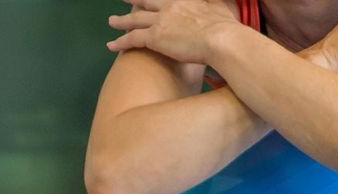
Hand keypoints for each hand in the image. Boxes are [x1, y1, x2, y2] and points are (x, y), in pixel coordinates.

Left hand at [105, 0, 242, 64]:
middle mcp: (168, 6)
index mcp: (184, 0)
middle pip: (145, 3)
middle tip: (124, 0)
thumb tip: (216, 8)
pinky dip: (120, 42)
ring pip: (134, 20)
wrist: (221, 39)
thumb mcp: (220, 8)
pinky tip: (111, 45)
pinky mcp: (154, 37)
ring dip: (121, 21)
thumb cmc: (226, 28)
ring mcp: (160, 20)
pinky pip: (132, 39)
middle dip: (133, 2)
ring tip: (112, 21)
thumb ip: (213, 6)